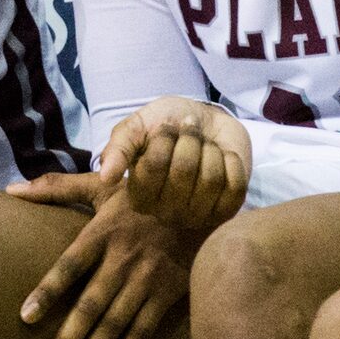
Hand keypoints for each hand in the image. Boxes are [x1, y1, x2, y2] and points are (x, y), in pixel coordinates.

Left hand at [12, 177, 200, 338]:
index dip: (48, 290)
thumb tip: (10, 190)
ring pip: (114, 326)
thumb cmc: (142, 194)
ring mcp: (147, 279)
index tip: (25, 317)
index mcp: (103, 232)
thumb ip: (57, 188)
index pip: (69, 265)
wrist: (202, 200)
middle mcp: (124, 259)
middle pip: (89, 307)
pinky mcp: (168, 294)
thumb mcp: (103, 185)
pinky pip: (142, 332)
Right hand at [99, 97, 250, 236]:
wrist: (207, 121)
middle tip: (189, 133)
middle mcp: (165, 213)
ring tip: (205, 146)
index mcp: (139, 196)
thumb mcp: (137, 126)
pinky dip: (231, 161)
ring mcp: (197, 216)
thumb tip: (105, 178)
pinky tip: (223, 158)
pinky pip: (234, 186)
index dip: (164, 138)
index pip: (154, 166)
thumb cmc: (168, 123)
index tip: (167, 128)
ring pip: (211, 178)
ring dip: (210, 150)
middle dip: (190, 140)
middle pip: (184, 171)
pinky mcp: (226, 211)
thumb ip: (119, 146)